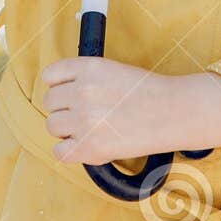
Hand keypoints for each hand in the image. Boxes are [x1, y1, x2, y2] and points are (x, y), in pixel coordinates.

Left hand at [41, 56, 178, 164]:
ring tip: (88, 129)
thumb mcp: (111, 69)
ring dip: (66, 130)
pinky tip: (86, 146)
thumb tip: (60, 94)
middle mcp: (82, 91)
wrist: (172, 112)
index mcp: (87, 67)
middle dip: (64, 109)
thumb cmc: (146, 92)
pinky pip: (59, 152)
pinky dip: (70, 152)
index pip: (49, 76)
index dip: (59, 86)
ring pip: (52, 126)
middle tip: (85, 114)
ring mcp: (84, 120)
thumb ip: (83, 78)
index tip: (70, 94)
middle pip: (48, 102)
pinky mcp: (89, 147)